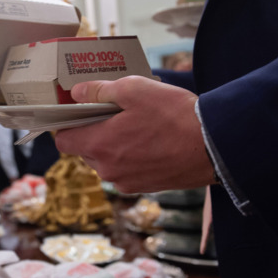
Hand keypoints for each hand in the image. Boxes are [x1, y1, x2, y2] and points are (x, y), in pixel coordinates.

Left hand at [54, 76, 215, 192]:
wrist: (214, 146)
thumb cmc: (174, 115)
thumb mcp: (135, 89)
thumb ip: (99, 91)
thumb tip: (76, 93)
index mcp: (99, 145)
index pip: (62, 141)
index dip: (65, 125)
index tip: (76, 113)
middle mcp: (107, 169)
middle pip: (84, 150)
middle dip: (92, 132)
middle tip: (113, 113)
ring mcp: (125, 181)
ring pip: (105, 161)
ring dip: (112, 145)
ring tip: (136, 126)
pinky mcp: (143, 187)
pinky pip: (124, 170)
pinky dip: (129, 157)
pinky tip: (150, 142)